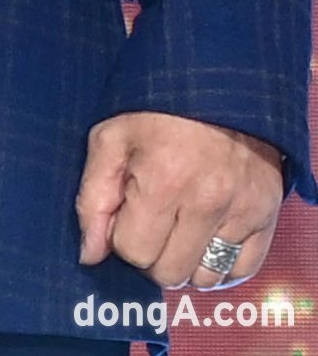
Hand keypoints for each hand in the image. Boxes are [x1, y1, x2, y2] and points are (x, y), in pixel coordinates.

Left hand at [77, 111, 283, 288]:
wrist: (217, 77)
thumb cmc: (155, 106)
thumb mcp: (111, 137)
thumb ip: (94, 198)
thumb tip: (89, 255)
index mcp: (163, 180)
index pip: (134, 252)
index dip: (123, 235)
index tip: (128, 209)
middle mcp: (207, 201)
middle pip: (169, 272)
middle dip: (153, 252)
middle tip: (153, 217)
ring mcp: (242, 209)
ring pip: (205, 278)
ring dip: (187, 260)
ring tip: (181, 224)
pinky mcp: (266, 212)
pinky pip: (242, 269)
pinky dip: (222, 261)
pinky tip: (207, 234)